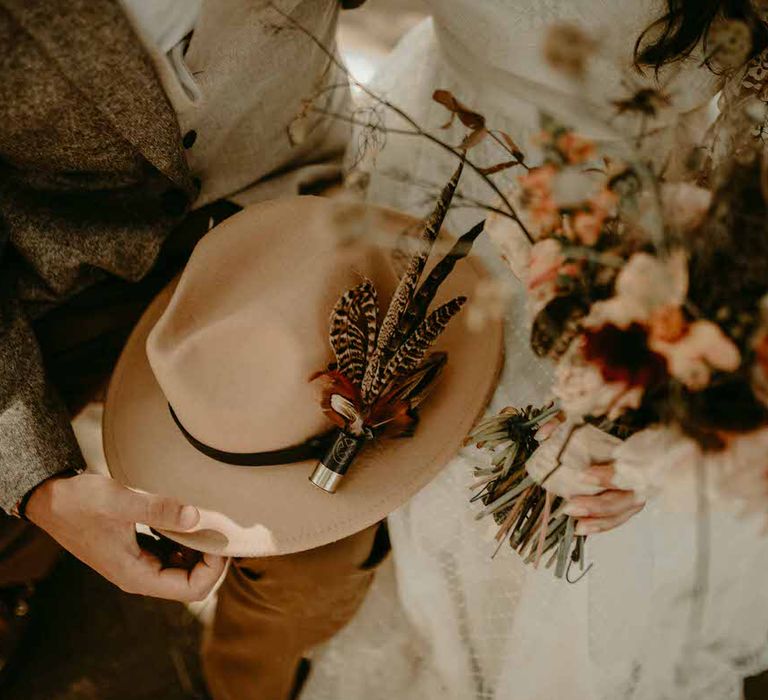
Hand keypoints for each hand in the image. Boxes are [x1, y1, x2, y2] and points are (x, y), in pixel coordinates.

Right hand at [26, 473, 225, 600]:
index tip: (220, 539)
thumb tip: (196, 518)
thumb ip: (158, 510)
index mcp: (136, 575)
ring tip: (209, 523)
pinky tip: (190, 521)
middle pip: (192, 583)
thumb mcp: (120, 502)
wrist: (52, 499)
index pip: (191, 590)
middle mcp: (139, 576)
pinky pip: (171, 555)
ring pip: (183, 569)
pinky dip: (186, 542)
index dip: (214, 568)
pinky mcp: (138, 551)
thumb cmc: (80, 502)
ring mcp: (139, 565)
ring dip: (199, 551)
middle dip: (211, 560)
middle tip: (220, 529)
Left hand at [526, 421, 644, 534]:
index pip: (628, 466)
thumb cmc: (598, 425)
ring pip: (625, 510)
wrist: (615, 433)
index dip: (608, 474)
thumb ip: (560, 424)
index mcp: (632, 448)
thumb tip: (542, 436)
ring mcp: (636, 488)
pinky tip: (581, 527)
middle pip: (627, 496)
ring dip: (600, 520)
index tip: (583, 475)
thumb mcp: (577, 418)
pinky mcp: (629, 500)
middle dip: (599, 505)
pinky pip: (619, 517)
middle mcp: (640, 471)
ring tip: (576, 522)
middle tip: (571, 505)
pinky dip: (602, 525)